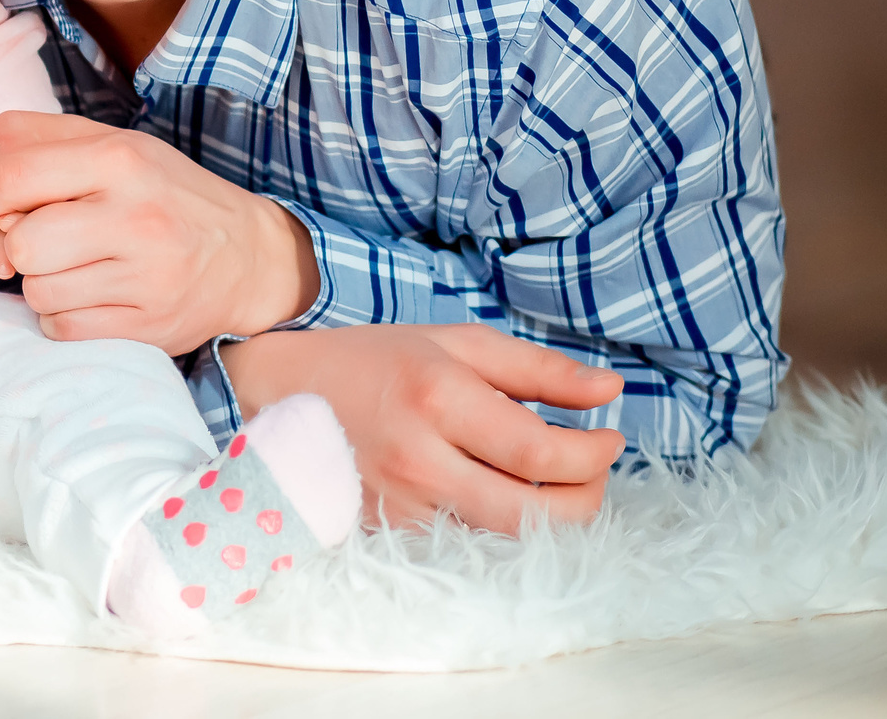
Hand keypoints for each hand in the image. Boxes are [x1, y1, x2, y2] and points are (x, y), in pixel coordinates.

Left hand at [0, 111, 317, 354]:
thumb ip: (40, 144)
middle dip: (6, 247)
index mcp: (118, 157)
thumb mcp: (113, 145)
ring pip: (36, 290)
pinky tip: (90, 296)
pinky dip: (60, 316)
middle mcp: (134, 214)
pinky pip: (60, 327)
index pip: (8, 172)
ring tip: (73, 267)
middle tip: (24, 244)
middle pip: (17, 242)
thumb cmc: (163, 195)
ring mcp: (146, 275)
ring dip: (38, 283)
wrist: (251, 258)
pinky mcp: (149, 326)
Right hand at [223, 324, 628, 533]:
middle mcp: (419, 458)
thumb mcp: (452, 342)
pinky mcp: (388, 531)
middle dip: (586, 497)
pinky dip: (501, 525)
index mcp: (437, 397)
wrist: (274, 392)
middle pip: (536, 513)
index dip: (593, 454)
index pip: (542, 451)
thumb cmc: (372, 360)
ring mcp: (400, 503)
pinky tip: (503, 494)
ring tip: (553, 481)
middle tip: (592, 468)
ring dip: (551, 516)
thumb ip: (536, 369)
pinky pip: (469, 543)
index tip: (609, 437)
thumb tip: (611, 391)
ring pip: (507, 538)